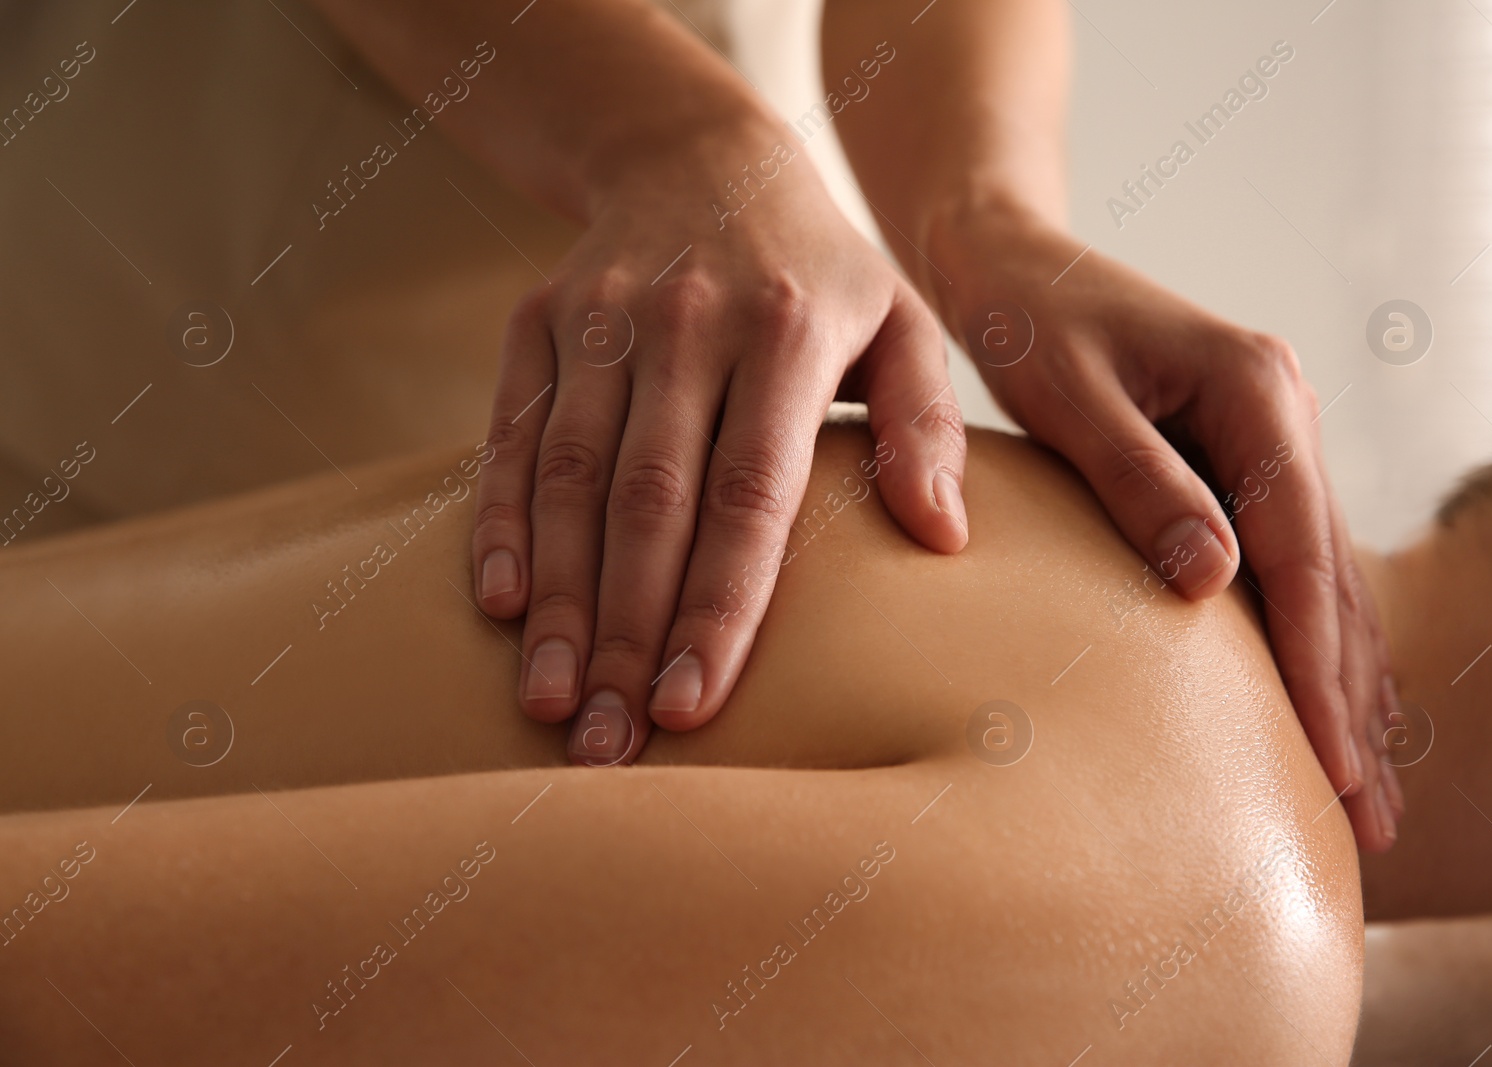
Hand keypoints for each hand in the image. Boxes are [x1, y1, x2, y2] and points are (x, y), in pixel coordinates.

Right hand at [471, 123, 968, 764]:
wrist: (702, 157)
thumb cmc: (820, 273)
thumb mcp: (902, 322)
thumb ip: (928, 426)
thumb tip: (943, 537)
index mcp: (789, 332)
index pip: (751, 494)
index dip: (719, 604)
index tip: (694, 705)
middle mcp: (688, 324)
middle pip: (649, 503)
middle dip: (627, 633)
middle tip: (611, 745)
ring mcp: (602, 318)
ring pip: (569, 477)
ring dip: (558, 598)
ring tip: (554, 703)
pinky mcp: (538, 320)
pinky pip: (510, 433)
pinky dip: (498, 520)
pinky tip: (501, 605)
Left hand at [923, 199, 1400, 850]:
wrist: (1010, 261)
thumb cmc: (1027, 324)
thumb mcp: (1072, 401)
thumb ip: (1140, 486)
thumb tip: (1213, 584)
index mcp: (1255, 389)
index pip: (1300, 551)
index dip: (1317, 664)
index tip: (1333, 761)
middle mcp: (1283, 410)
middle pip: (1334, 573)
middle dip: (1351, 695)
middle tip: (1369, 814)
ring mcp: (1270, 433)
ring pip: (1326, 574)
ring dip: (1345, 678)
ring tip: (1364, 785)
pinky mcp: (1241, 455)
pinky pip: (1291, 558)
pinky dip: (1310, 634)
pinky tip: (1321, 698)